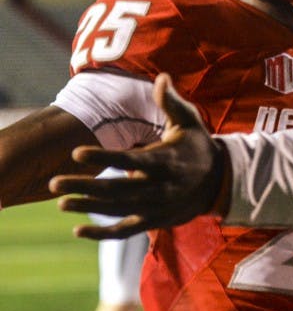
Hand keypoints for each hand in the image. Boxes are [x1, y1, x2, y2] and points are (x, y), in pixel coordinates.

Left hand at [49, 73, 227, 239]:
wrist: (221, 181)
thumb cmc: (198, 145)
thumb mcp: (189, 121)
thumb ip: (171, 102)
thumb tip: (161, 76)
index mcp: (166, 160)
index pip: (130, 160)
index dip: (103, 157)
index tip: (76, 153)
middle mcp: (160, 187)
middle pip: (117, 189)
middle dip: (84, 186)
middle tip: (54, 183)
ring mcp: (156, 207)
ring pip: (117, 211)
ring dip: (87, 207)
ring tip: (60, 203)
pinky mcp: (155, 221)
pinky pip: (126, 231)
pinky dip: (102, 234)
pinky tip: (77, 231)